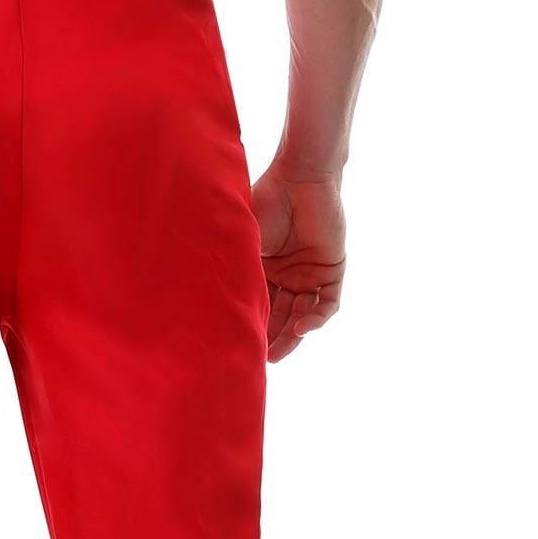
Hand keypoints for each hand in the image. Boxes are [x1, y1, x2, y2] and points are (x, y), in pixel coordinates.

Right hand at [251, 169, 345, 362]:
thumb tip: (205, 301)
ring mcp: (311, 273)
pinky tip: (302, 327)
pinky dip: (316, 318)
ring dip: (292, 335)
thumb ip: (235, 269)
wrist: (298, 178)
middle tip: (260, 360)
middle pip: (281, 315)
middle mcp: (288, 274)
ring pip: (303, 314)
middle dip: (272, 339)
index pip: (259, 304)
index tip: (237, 344)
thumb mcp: (243, 243)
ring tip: (278, 354)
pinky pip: (327, 302)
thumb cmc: (265, 203)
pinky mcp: (332, 269)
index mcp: (265, 268)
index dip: (251, 325)